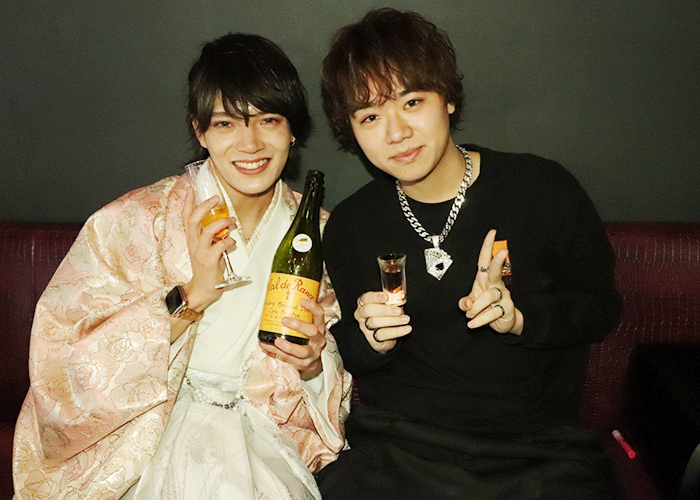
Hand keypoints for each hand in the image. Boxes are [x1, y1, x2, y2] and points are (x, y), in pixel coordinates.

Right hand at [182, 187, 236, 310]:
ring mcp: (201, 252)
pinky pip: (220, 245)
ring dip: (222, 223)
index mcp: (192, 240)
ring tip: (232, 221)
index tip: (190, 189)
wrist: (202, 289)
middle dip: (205, 206)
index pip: (186, 217)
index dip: (187, 202)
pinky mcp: (209, 261)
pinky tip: (232, 243)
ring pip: (208, 231)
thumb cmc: (206, 269)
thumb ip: (212, 237)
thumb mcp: (206, 249)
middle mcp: (194, 244)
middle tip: (216, 198)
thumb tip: (224, 226)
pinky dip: (229, 241)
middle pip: (194, 220)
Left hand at [260, 299, 326, 380]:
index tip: (302, 301)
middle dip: (298, 326)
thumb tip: (280, 301)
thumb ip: (300, 318)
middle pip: (312, 332)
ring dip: (288, 346)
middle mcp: (318, 341)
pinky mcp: (303, 364)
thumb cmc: (307, 342)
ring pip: (302, 351)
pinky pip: (290, 360)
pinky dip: (277, 353)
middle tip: (285, 320)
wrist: (313, 364)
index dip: (312, 307)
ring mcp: (312, 353)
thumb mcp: (308, 329)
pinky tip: (268, 347)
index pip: (319, 315)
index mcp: (319, 328)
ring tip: (276, 341)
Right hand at [355, 291, 411, 352]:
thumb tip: (400, 294)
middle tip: (398, 311)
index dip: (376, 297)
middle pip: (368, 310)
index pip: (367, 298)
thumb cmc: (387, 316)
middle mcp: (361, 315)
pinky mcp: (372, 339)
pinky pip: (383, 334)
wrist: (387, 336)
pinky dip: (396, 331)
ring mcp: (365, 327)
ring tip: (405, 319)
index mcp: (364, 303)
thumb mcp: (390, 305)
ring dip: (392, 320)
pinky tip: (406, 329)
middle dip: (384, 310)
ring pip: (374, 322)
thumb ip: (393, 299)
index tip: (386, 297)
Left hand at [458, 229, 522, 334]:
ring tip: (470, 316)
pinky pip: (492, 313)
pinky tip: (473, 324)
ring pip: (489, 296)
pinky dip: (480, 320)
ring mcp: (503, 296)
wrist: (503, 322)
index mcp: (485, 279)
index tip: (492, 232)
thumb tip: (466, 304)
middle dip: (498, 260)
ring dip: (476, 308)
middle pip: (496, 270)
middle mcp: (495, 284)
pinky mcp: (507, 308)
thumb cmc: (485, 307)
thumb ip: (465, 303)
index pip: (485, 260)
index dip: (487, 246)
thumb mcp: (470, 304)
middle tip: (503, 251)